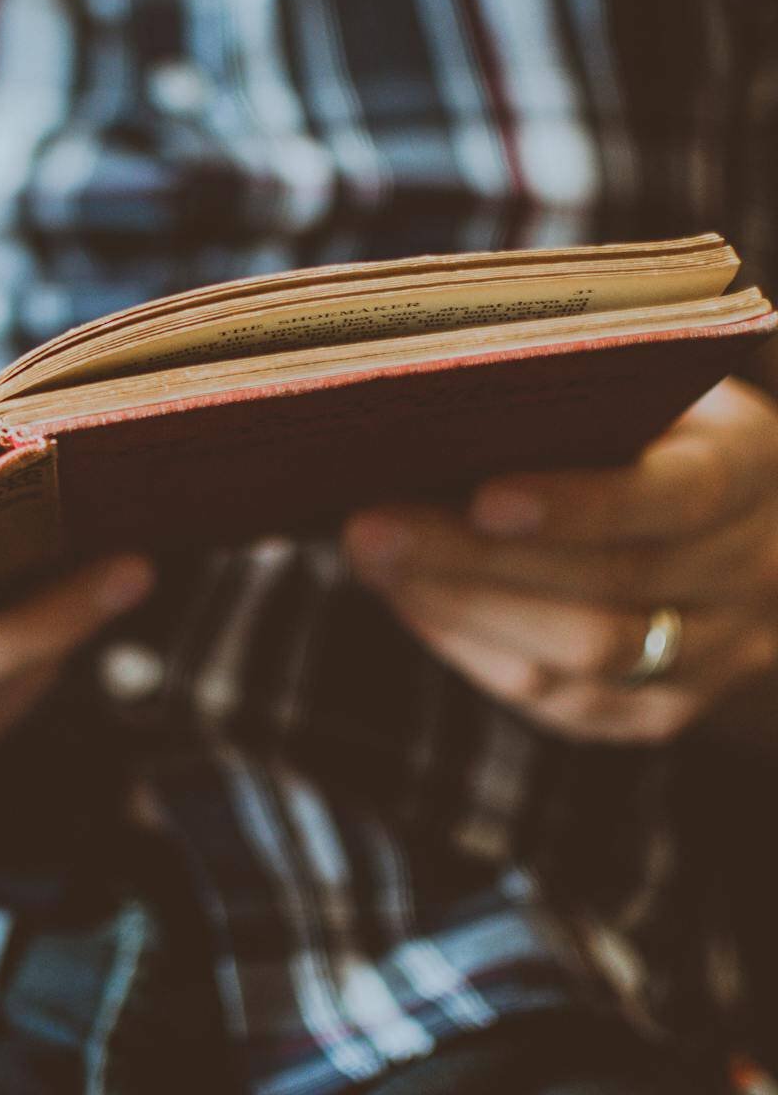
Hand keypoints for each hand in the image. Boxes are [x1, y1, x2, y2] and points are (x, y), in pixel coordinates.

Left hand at [342, 379, 777, 743]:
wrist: (742, 529)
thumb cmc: (653, 433)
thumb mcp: (642, 395)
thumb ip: (567, 405)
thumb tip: (423, 418)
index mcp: (748, 472)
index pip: (673, 498)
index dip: (579, 505)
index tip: (483, 498)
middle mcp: (747, 574)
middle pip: (606, 591)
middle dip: (473, 562)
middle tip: (369, 529)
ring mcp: (713, 658)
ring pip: (578, 659)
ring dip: (458, 608)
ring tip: (373, 560)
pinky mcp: (659, 714)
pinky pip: (558, 701)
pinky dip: (471, 647)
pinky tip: (410, 599)